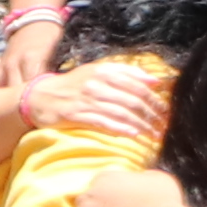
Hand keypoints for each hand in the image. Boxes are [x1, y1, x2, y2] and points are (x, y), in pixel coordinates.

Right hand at [45, 60, 170, 156]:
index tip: (166, 111)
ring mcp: (86, 99)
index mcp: (104, 71)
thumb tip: (155, 80)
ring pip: (120, 112)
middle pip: (132, 100)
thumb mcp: (98, 72)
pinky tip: (133, 135)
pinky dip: (120, 128)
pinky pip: (102, 122)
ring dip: (140, 125)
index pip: (137, 84)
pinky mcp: (76, 114)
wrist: (40, 96)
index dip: (154, 99)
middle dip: (151, 114)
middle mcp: (96, 84)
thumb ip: (126, 73)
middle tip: (163, 126)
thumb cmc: (74, 85)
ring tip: (153, 134)